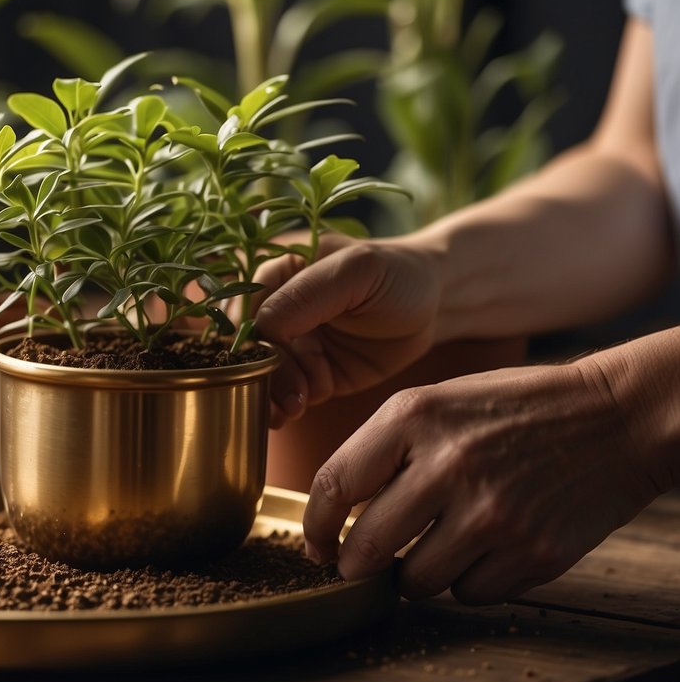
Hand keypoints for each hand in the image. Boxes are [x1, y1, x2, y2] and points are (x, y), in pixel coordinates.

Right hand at [254, 235, 442, 426]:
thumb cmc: (397, 274)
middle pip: (248, 347)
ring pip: (264, 374)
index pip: (245, 309)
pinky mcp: (311, 373)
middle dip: (262, 374)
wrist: (435, 304)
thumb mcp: (355, 271)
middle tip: (286, 397)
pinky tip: (296, 410)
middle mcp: (277, 309)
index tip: (270, 363)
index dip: (251, 339)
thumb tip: (262, 330)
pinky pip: (287, 393)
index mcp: (276, 273)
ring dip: (271, 395)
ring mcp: (293, 344)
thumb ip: (305, 293)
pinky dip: (287, 405)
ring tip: (290, 410)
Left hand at [303, 360, 664, 604]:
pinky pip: (469, 594)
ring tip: (436, 546)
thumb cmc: (512, 411)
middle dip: (355, 564)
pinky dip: (467, 582)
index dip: (315, 527)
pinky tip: (484, 549)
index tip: (315, 546)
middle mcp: (449, 464)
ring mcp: (494, 513)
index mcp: (414, 416)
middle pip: (367, 546)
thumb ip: (380, 452)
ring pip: (416, 581)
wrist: (616, 416)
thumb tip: (331, 520)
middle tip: (360, 564)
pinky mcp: (534, 551)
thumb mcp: (437, 403)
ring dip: (414, 575)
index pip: (335, 486)